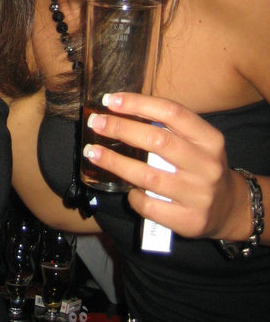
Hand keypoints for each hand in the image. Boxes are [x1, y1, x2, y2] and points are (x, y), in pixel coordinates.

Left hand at [83, 92, 249, 240]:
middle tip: (96, 123)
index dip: (138, 103)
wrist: (228, 209)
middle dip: (121, 129)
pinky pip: (149, 206)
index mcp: (210, 139)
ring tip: (92, 152)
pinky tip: (126, 189)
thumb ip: (168, 127)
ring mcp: (199, 195)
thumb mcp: (197, 142)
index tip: (110, 100)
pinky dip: (133, 195)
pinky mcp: (188, 221)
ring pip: (148, 175)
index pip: (172, 112)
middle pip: (157, 141)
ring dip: (114, 162)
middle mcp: (207, 165)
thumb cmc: (200, 166)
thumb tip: (120, 110)